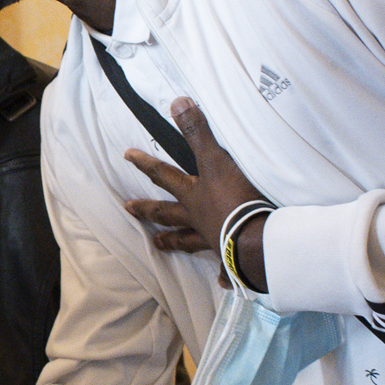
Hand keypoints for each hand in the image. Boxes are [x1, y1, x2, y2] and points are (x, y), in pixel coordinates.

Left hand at [122, 98, 269, 289]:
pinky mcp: (231, 259)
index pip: (164, 176)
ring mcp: (212, 240)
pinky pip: (224, 269)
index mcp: (193, 196)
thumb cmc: (237, 199)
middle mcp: (197, 219)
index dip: (146, 164)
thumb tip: (177, 101)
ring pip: (187, 241)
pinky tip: (220, 282)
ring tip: (158, 245)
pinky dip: (222, 275)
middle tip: (129, 209)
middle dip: (148, 210)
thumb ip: (198, 133)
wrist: (258, 239)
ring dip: (173, 242)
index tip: (127, 155)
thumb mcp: (217, 160)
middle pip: (168, 214)